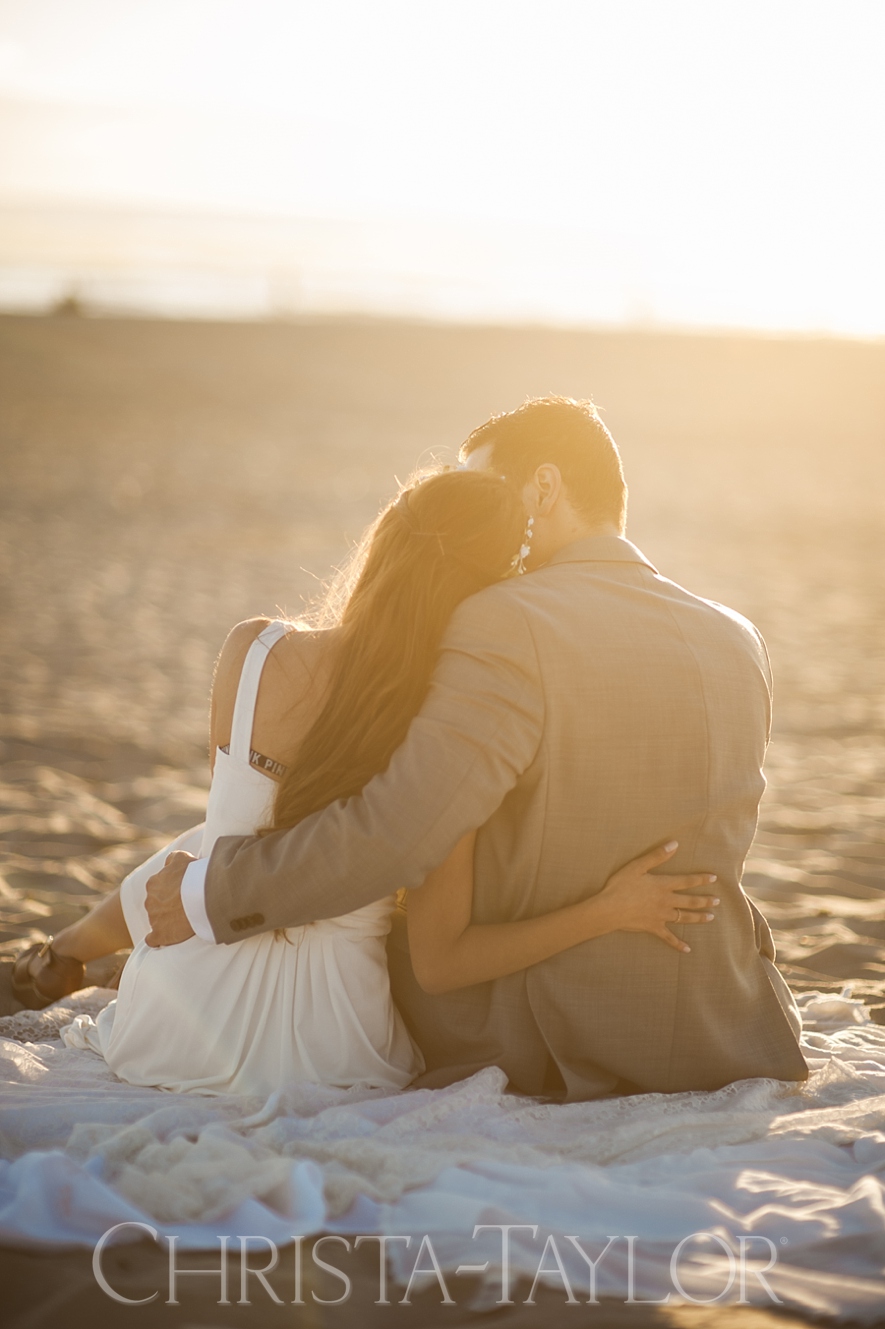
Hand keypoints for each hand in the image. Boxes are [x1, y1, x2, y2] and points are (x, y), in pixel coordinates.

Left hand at [144, 851, 196, 947]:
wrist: (201, 897)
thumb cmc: (193, 877)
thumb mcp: (183, 858)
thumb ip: (173, 858)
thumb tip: (169, 861)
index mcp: (153, 883)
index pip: (158, 887)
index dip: (170, 890)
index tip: (182, 893)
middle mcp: (150, 901)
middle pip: (156, 904)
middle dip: (167, 905)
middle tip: (184, 906)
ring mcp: (153, 918)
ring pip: (156, 920)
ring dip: (166, 920)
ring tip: (183, 921)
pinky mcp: (160, 934)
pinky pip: (153, 939)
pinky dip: (157, 939)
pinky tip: (165, 938)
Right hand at [597, 841, 718, 953]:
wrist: (609, 909)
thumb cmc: (620, 885)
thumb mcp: (637, 866)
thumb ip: (657, 856)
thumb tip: (675, 844)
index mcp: (663, 885)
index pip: (687, 881)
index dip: (701, 879)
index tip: (714, 878)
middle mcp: (666, 902)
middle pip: (690, 901)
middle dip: (705, 901)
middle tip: (717, 901)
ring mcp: (661, 916)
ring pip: (684, 918)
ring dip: (698, 918)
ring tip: (711, 917)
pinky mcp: (653, 928)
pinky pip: (669, 938)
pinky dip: (678, 944)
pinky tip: (687, 949)